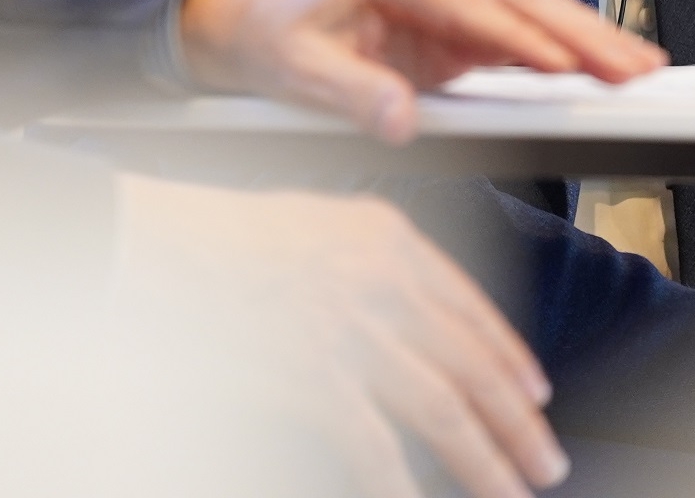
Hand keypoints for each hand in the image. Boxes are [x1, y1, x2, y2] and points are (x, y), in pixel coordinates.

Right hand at [118, 175, 566, 496]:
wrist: (149, 246)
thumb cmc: (213, 239)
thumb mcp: (310, 224)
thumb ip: (370, 264)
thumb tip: (414, 321)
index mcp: (384, 237)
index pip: (470, 305)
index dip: (511, 355)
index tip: (535, 391)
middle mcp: (381, 280)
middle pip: (472, 363)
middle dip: (518, 420)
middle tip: (545, 459)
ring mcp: (351, 332)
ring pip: (446, 410)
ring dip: (488, 459)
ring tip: (512, 490)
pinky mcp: (314, 378)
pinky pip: (375, 448)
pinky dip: (401, 487)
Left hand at [177, 0, 664, 141]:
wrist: (266, 28)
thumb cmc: (281, 44)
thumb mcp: (301, 75)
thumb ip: (349, 96)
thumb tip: (398, 121)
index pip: (470, 4)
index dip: (518, 37)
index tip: (563, 67)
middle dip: (580, 34)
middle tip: (634, 70)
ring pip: (537, 10)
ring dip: (591, 39)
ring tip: (643, 69)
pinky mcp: (470, 15)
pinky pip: (530, 29)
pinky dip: (573, 48)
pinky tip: (611, 66)